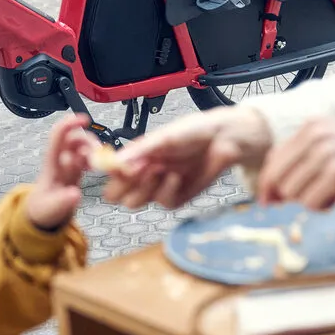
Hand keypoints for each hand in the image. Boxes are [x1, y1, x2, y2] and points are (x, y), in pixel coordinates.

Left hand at [25, 115, 94, 230]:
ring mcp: (68, 164)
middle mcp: (60, 160)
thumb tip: (76, 194)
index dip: (69, 124)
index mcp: (51, 164)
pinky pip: (86, 156)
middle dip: (87, 140)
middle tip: (98, 153)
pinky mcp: (76, 170)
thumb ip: (62, 202)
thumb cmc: (43, 210)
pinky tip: (96, 167)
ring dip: (92, 148)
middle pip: (73, 138)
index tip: (85, 119)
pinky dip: (94, 157)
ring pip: (81, 146)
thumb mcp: (50, 209)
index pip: (58, 137)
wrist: (41, 214)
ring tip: (98, 162)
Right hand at [102, 107, 272, 209]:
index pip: (111, 172)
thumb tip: (116, 162)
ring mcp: (160, 185)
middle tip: (138, 172)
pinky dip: (167, 191)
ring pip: (137, 202)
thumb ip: (139, 151)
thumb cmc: (194, 131)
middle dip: (124, 186)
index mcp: (137, 155)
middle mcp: (145, 171)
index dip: (112, 174)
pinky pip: (163, 203)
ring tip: (159, 170)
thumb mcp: (163, 137)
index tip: (121, 167)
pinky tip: (176, 177)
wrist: (223, 138)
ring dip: (145, 188)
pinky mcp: (178, 196)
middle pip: (118, 194)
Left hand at [255, 118, 334, 210]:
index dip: (268, 184)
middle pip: (277, 178)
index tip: (271, 201)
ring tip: (334, 193)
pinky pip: (311, 202)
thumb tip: (268, 191)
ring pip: (292, 192)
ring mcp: (327, 152)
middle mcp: (316, 134)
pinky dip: (322, 206)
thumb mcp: (332, 148)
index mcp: (312, 125)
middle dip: (289, 195)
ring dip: (310, 201)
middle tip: (314, 197)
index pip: (272, 159)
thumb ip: (301, 160)